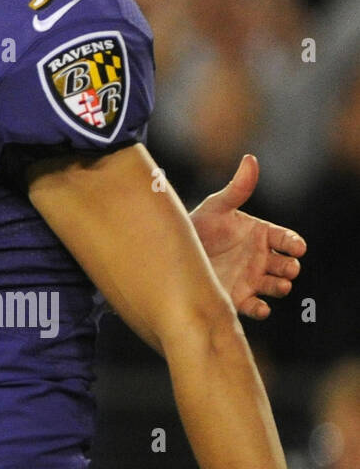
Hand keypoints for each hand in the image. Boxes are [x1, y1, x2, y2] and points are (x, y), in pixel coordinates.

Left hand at [190, 155, 306, 318]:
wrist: (173, 250)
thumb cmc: (200, 225)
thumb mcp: (217, 206)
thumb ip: (237, 188)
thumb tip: (250, 159)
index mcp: (262, 235)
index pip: (288, 240)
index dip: (294, 244)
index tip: (295, 247)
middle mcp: (261, 258)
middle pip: (287, 265)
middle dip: (290, 267)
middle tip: (286, 267)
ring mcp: (252, 279)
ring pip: (277, 286)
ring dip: (281, 286)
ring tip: (278, 284)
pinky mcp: (238, 297)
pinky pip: (257, 307)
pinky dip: (262, 309)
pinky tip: (259, 306)